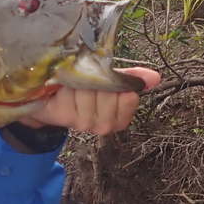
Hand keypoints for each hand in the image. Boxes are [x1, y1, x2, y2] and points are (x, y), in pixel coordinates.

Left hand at [20, 66, 160, 134]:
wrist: (48, 98)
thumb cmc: (80, 89)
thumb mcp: (108, 81)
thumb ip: (130, 79)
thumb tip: (155, 77)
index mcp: (120, 118)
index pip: (130, 96)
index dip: (117, 83)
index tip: (106, 81)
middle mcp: (104, 125)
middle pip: (109, 91)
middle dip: (97, 80)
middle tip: (86, 80)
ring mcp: (85, 123)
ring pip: (90, 90)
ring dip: (80, 81)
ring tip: (73, 84)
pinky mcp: (67, 117)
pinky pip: (72, 91)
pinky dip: (66, 85)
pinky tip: (62, 89)